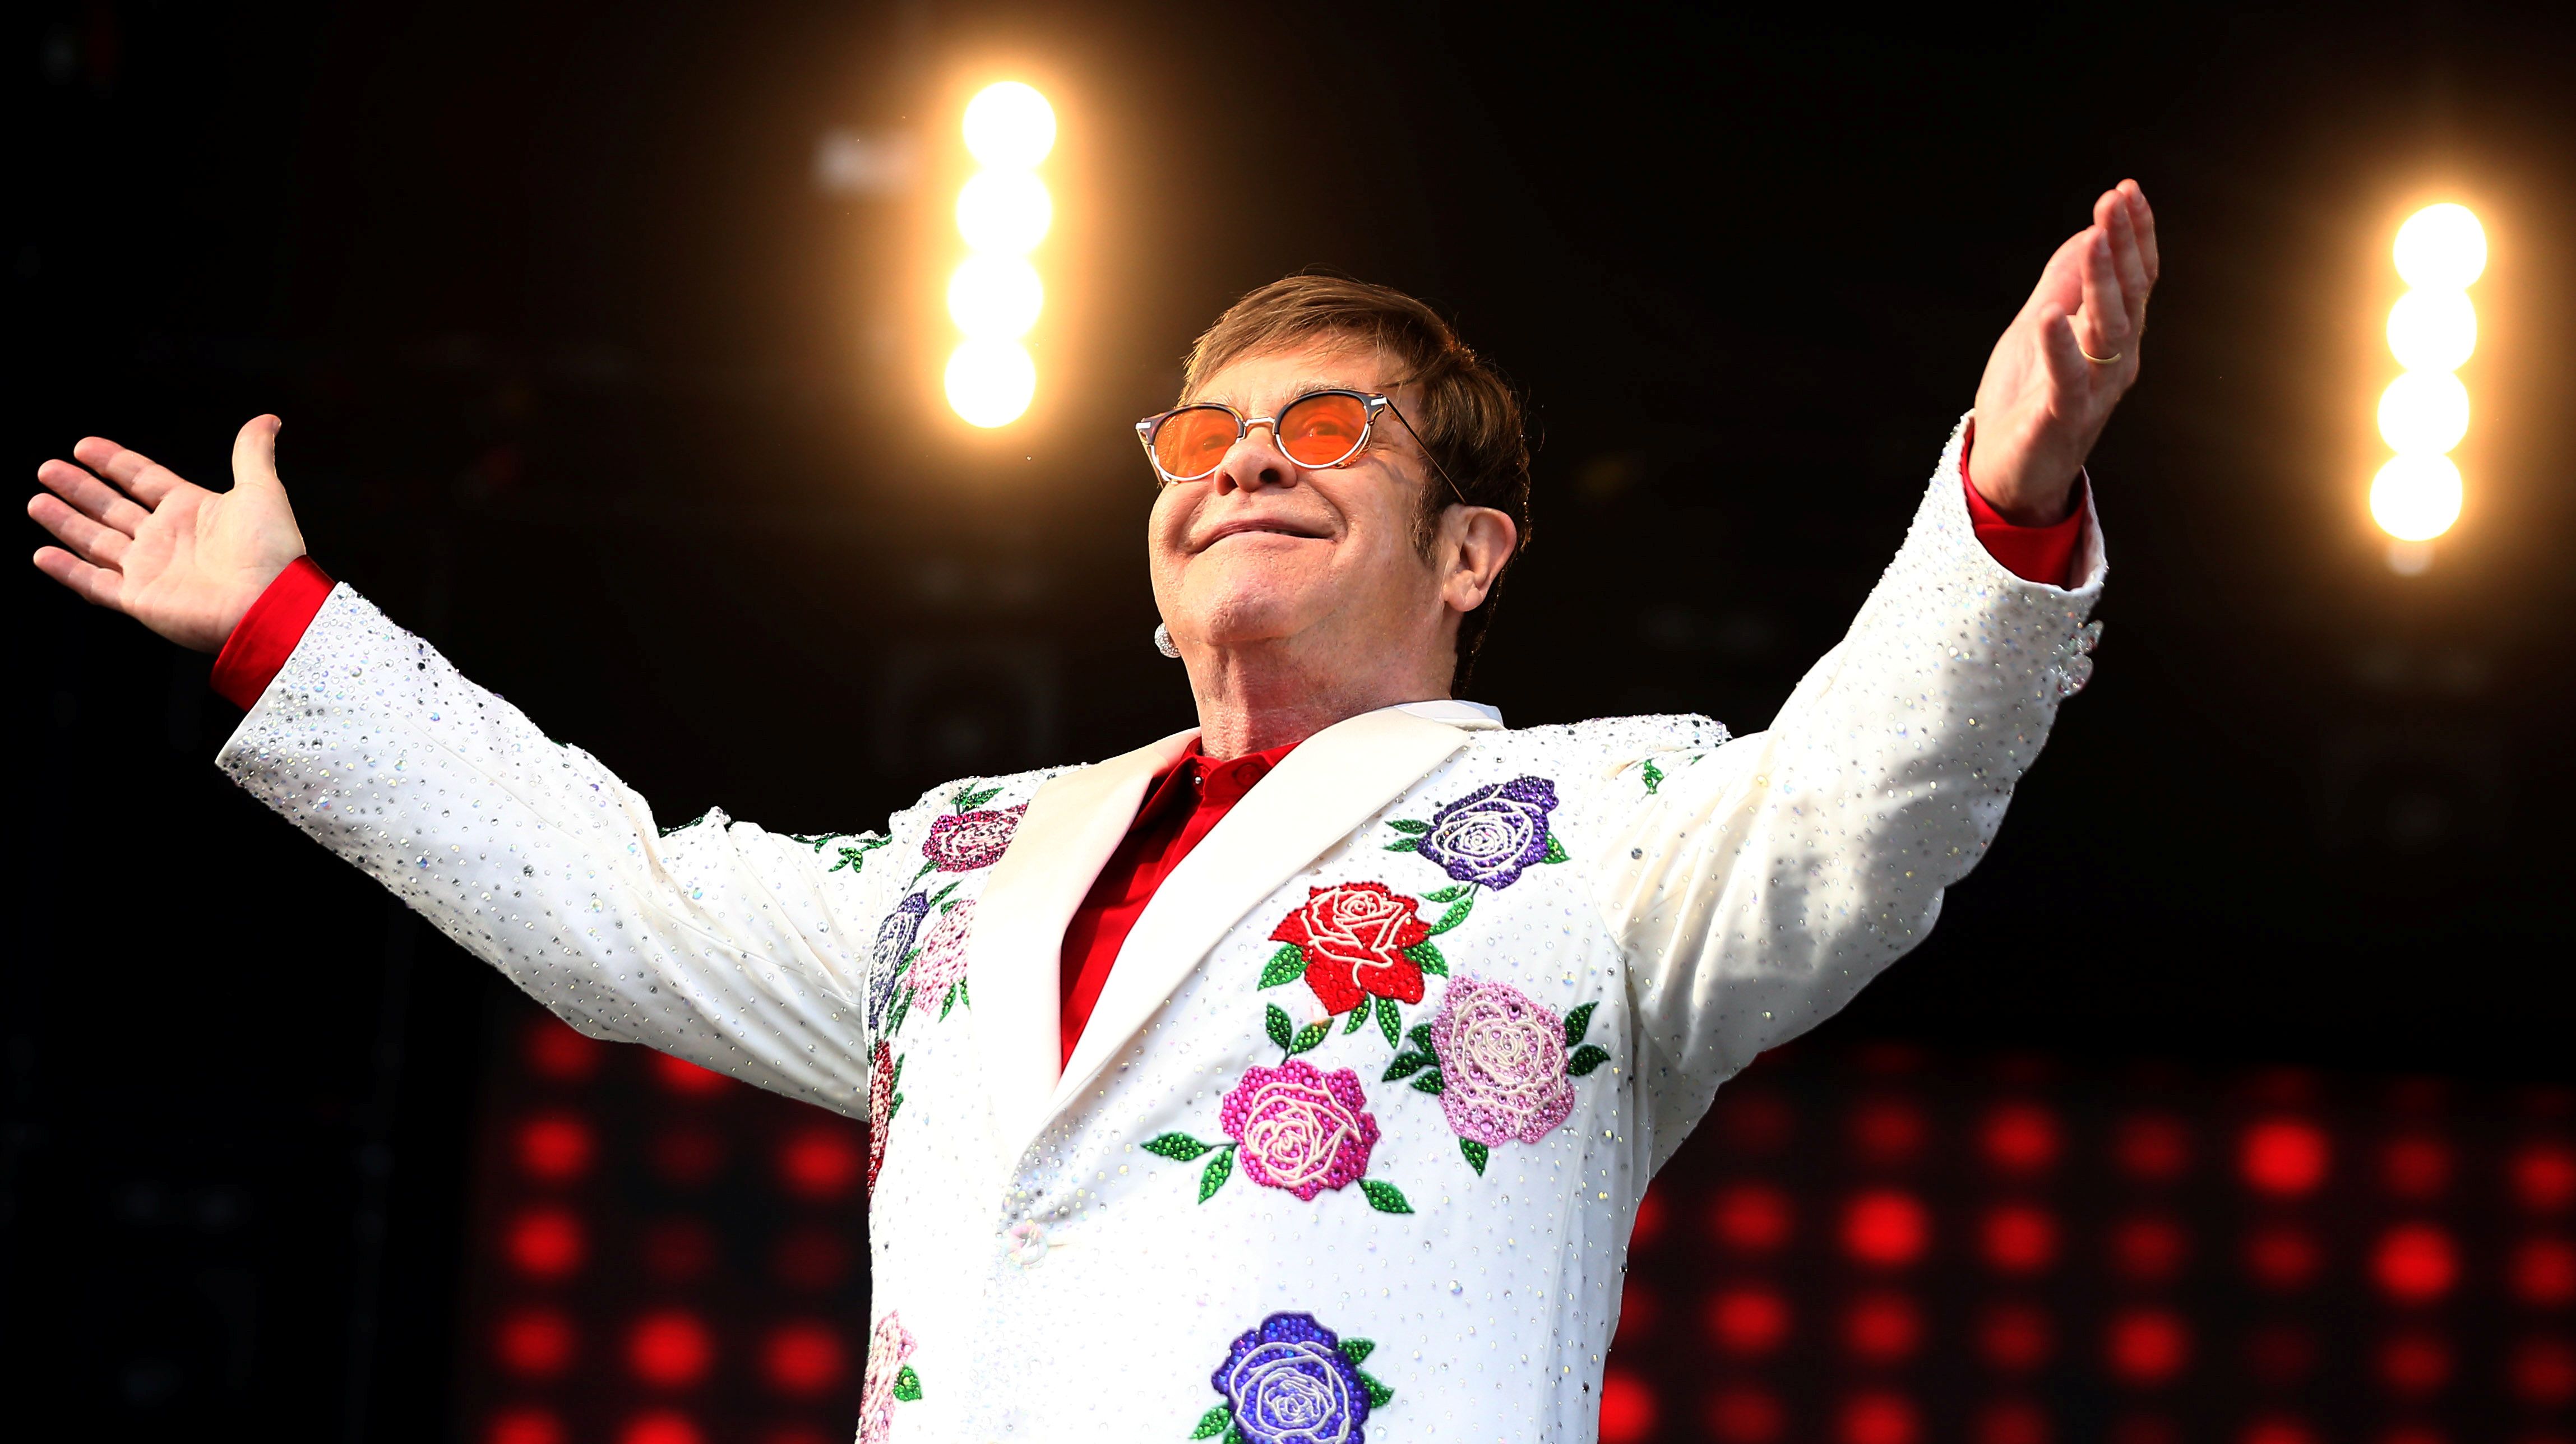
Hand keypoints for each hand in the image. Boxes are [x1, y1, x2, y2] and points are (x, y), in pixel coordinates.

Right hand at [29, 416, 307, 651]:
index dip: (113, 462)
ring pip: (96, 541)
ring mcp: (150, 570)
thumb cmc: (271, 551)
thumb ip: (252, 454)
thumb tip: (268, 419)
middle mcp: (166, 539)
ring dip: (66, 522)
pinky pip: (94, 583)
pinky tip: (41, 554)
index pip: (142, 479)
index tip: (83, 445)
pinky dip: (67, 570)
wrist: (270, 605)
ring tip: (36, 501)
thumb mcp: (261, 491)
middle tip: (47, 469)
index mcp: (191, 511)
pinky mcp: (139, 599)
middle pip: (112, 508)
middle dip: (79, 489)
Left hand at [1969, 180, 2159, 524]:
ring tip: (2094, 238)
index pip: (2135, 277)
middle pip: (2128, 294)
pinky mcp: (2063, 418)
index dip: (2134, 234)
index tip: (2126, 191)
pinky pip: (2069, 380)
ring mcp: (2095, 390)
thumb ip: (2064, 283)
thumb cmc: (2028, 397)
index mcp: (2115, 335)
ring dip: (2102, 282)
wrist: (2010, 471)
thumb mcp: (2041, 325)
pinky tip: (2052, 315)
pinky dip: (2061, 347)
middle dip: (2123, 244)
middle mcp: (2116, 359)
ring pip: (2108, 330)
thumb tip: (2087, 232)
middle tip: (2114, 200)